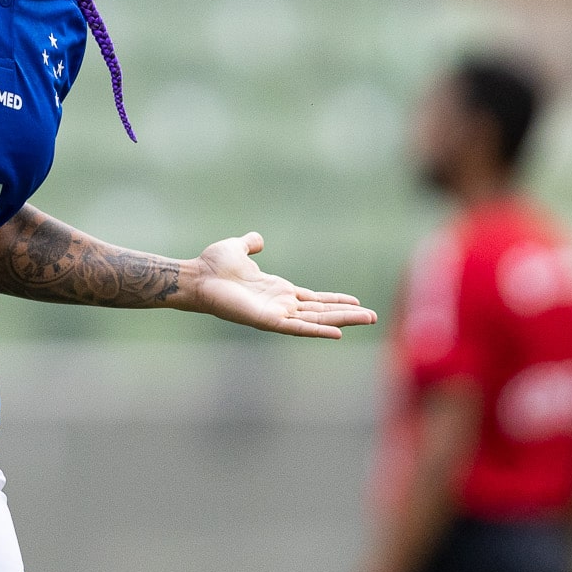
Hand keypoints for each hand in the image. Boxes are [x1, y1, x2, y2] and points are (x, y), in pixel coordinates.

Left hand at [182, 233, 377, 337]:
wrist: (197, 276)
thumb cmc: (214, 265)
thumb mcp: (238, 249)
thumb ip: (250, 244)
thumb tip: (257, 238)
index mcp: (277, 290)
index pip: (313, 299)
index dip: (335, 300)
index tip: (357, 302)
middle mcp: (280, 304)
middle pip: (321, 311)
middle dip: (347, 314)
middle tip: (373, 317)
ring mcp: (275, 313)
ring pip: (316, 319)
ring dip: (341, 320)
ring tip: (367, 320)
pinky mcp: (266, 320)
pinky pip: (297, 328)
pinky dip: (317, 330)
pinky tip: (337, 333)